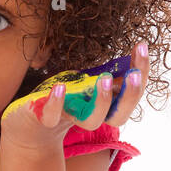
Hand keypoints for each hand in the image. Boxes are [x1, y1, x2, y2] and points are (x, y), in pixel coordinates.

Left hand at [0, 41, 149, 153]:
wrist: (28, 124)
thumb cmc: (63, 98)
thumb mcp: (87, 80)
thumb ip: (109, 72)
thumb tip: (137, 49)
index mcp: (105, 106)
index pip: (130, 95)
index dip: (141, 74)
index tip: (142, 47)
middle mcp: (91, 116)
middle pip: (119, 116)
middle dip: (130, 96)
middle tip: (134, 74)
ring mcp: (69, 119)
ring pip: (92, 121)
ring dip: (101, 101)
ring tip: (103, 78)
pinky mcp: (45, 119)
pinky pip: (52, 116)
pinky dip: (56, 104)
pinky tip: (60, 87)